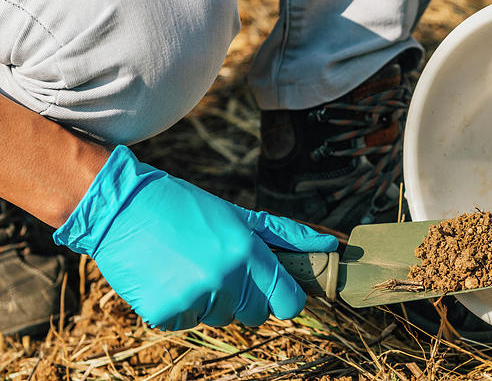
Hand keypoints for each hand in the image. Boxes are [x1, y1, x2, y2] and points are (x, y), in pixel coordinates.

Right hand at [53, 146, 337, 329]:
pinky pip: (187, 323)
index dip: (286, 300)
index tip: (278, 293)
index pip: (288, 302)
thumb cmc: (187, 208)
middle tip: (223, 269)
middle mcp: (225, 278)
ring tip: (189, 266)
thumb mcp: (240, 216)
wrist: (122, 207)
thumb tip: (331, 245)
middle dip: (245, 299)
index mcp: (247, 251)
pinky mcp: (164, 312)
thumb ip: (287, 235)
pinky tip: (168, 277)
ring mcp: (194, 298)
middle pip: (255, 315)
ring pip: (219, 318)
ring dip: (210, 300)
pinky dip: (180, 307)